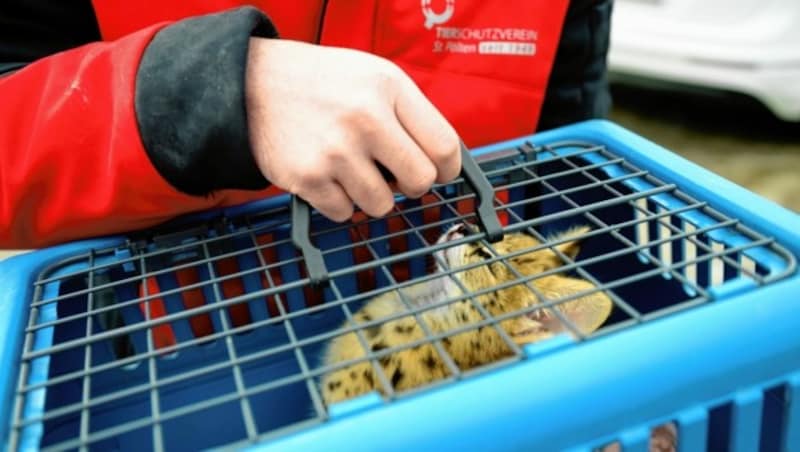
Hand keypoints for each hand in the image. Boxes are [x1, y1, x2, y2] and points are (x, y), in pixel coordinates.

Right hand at [245, 38, 460, 221]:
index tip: (440, 173)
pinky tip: (327, 175)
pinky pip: (344, 212)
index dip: (448, 168)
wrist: (253, 83)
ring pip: (382, 205)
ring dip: (372, 195)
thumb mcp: (375, 76)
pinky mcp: (307, 178)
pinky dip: (339, 201)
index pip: (444, 146)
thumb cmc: (324, 83)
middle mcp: (365, 118)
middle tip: (394, 173)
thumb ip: (412, 113)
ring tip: (352, 168)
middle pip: (420, 181)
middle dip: (412, 184)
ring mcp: (335, 151)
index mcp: (389, 88)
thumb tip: (443, 163)